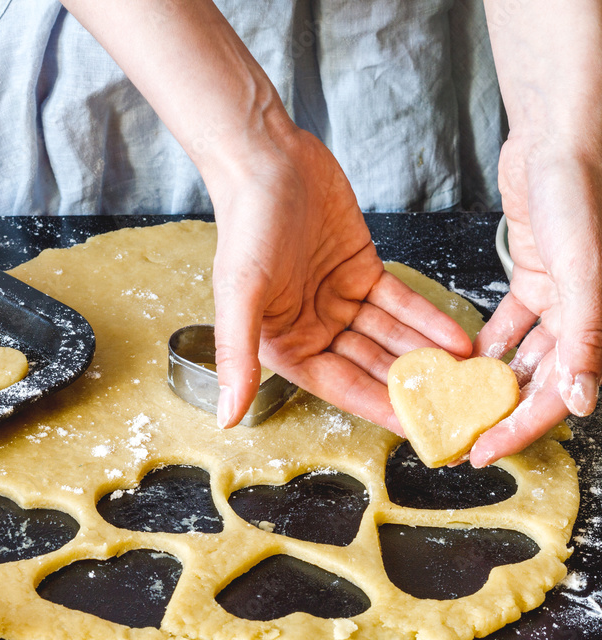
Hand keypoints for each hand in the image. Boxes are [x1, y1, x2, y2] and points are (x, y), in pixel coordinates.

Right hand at [209, 121, 472, 431]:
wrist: (267, 161)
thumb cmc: (244, 225)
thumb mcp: (240, 294)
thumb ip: (237, 356)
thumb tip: (226, 417)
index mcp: (283, 343)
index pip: (339, 385)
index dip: (377, 407)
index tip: (417, 427)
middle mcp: (313, 327)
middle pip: (372, 366)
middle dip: (412, 384)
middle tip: (455, 403)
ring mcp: (340, 300)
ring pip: (392, 337)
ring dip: (426, 355)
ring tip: (465, 374)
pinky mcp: (363, 270)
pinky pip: (401, 304)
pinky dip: (427, 319)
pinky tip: (455, 337)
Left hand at [469, 136, 601, 466]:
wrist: (561, 138)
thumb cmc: (581, 194)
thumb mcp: (585, 270)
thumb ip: (586, 336)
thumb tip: (583, 401)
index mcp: (598, 321)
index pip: (561, 394)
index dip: (522, 427)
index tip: (482, 450)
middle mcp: (583, 315)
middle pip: (542, 381)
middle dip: (502, 409)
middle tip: (461, 433)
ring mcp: (559, 296)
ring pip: (524, 354)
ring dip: (492, 378)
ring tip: (453, 399)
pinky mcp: (536, 275)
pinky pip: (510, 322)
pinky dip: (488, 340)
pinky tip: (460, 357)